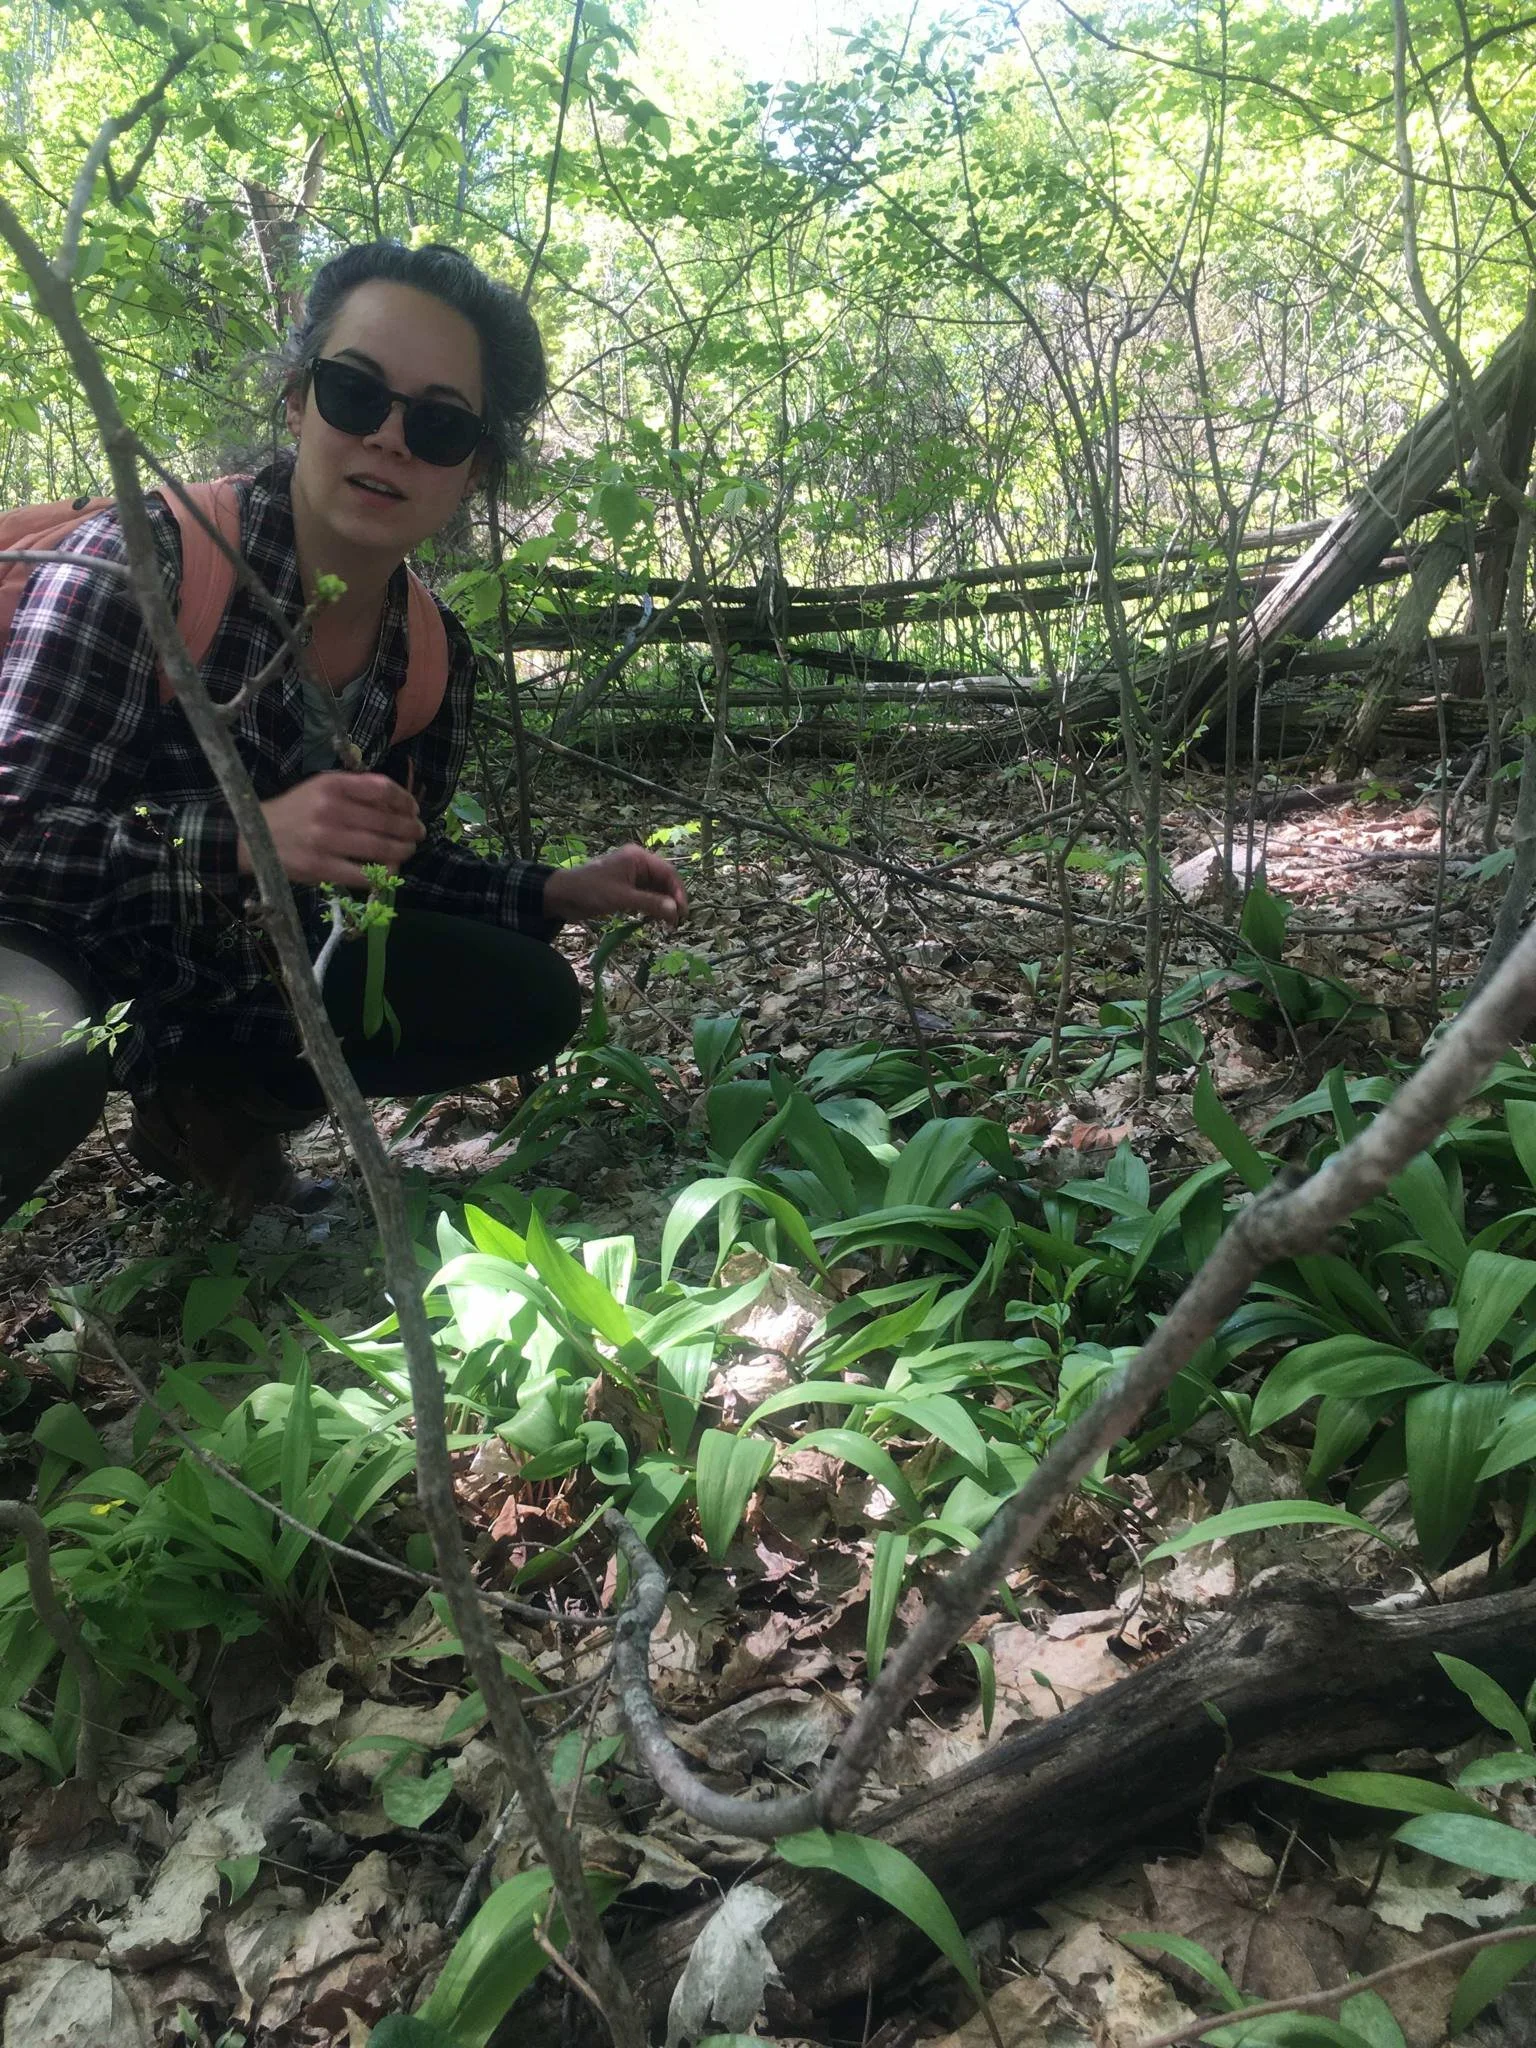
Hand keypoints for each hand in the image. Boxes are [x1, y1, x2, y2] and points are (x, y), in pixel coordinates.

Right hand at [237, 772, 424, 888]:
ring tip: (407, 850)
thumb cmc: (295, 811)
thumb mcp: (320, 787)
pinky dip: (382, 873)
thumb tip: (398, 802)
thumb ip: (356, 790)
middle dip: (410, 829)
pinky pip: (364, 873)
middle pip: (387, 821)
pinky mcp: (321, 868)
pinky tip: (389, 870)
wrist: (254, 836)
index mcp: (332, 785)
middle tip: (418, 833)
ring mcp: (325, 841)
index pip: (383, 789)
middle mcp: (330, 810)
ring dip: (402, 851)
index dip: (406, 800)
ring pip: (380, 848)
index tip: (413, 808)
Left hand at [543, 843, 688, 926]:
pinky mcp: (625, 887)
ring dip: (663, 905)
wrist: (563, 895)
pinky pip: (646, 895)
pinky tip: (654, 919)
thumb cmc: (591, 890)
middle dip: (671, 900)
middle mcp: (638, 864)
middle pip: (664, 880)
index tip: (682, 912)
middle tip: (676, 922)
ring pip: (656, 889)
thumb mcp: (622, 897)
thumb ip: (650, 903)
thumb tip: (675, 910)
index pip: (668, 873)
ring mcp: (631, 875)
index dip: (678, 892)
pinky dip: (652, 906)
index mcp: (638, 858)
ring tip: (667, 924)